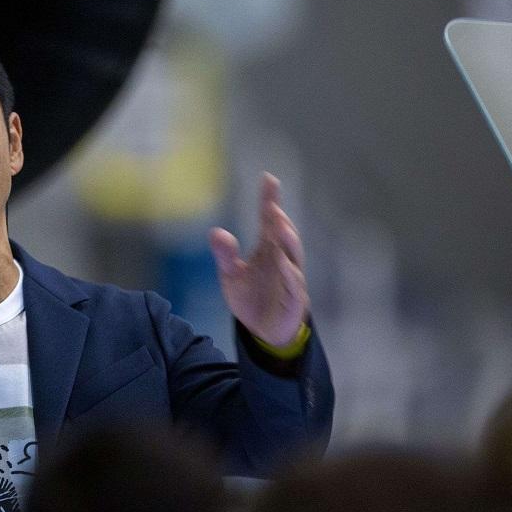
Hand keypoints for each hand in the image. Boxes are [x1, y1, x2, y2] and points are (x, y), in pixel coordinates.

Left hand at [208, 173, 308, 346]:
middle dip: (279, 220)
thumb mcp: (231, 276)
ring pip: (293, 257)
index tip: (268, 179)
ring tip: (279, 225)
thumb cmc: (251, 298)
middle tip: (271, 205)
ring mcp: (291, 279)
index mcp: (268, 250)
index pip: (270, 221)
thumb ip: (224, 255)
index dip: (270, 200)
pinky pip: (295, 285)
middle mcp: (283, 260)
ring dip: (287, 241)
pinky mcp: (295, 300)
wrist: (264, 332)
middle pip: (284, 235)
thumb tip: (215, 232)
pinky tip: (283, 264)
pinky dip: (291, 274)